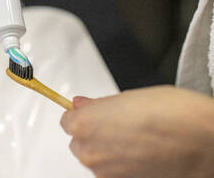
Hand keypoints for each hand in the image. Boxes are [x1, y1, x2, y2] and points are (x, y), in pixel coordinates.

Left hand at [60, 86, 213, 177]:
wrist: (206, 143)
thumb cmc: (174, 115)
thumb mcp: (129, 96)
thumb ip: (97, 104)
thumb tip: (80, 104)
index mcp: (85, 124)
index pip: (67, 120)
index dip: (83, 115)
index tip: (94, 114)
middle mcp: (89, 152)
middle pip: (79, 142)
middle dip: (94, 134)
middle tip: (120, 126)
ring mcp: (104, 173)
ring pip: (95, 159)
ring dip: (108, 151)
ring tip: (137, 141)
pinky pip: (112, 173)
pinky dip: (121, 166)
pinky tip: (142, 155)